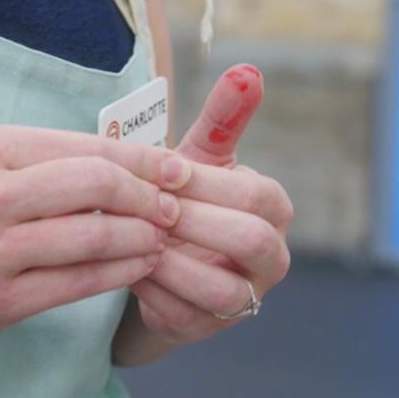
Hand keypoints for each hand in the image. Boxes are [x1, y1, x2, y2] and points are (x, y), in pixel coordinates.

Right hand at [0, 125, 191, 338]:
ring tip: (160, 238)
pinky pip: (79, 283)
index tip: (177, 170)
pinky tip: (139, 266)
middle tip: (172, 208)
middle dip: (149, 197)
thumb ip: (49, 159)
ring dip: (142, 238)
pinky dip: (121, 273)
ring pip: (94, 236)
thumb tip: (132, 162)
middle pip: (97, 185)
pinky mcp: (0, 301)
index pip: (89, 147)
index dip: (145, 160)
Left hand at [129, 65, 292, 344]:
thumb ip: (222, 116)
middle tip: (146, 207)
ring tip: (132, 237)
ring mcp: (243, 299)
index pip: (254, 193)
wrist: (161, 254)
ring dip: (171, 261)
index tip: (162, 170)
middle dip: (193, 221)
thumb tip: (247, 70)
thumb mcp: (199, 155)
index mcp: (274, 209)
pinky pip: (183, 315)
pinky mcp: (207, 327)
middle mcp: (271, 257)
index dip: (206, 182)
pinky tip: (124, 265)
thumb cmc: (183, 195)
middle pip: (249, 240)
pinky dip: (150, 290)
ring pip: (221, 289)